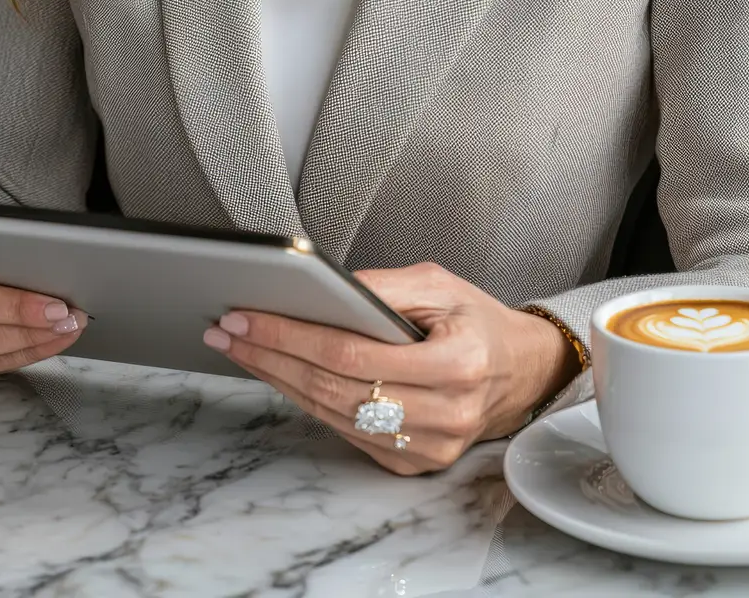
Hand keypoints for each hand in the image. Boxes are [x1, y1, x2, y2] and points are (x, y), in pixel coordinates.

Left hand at [203, 263, 579, 474]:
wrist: (521, 371)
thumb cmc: (477, 322)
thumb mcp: (439, 284)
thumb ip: (381, 287)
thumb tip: (319, 288)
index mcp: (456, 364)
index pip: (350, 353)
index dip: (290, 335)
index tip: (245, 316)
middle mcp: (446, 414)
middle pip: (333, 389)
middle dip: (271, 356)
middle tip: (227, 331)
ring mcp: (430, 448)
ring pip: (333, 416)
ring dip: (279, 381)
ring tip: (243, 349)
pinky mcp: (414, 463)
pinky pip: (347, 434)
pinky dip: (308, 403)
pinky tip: (281, 375)